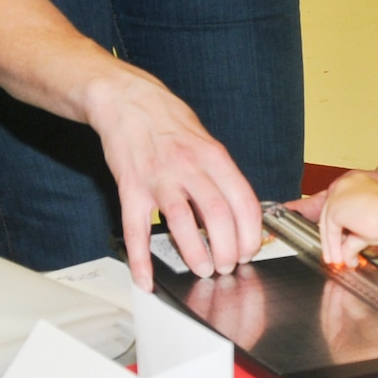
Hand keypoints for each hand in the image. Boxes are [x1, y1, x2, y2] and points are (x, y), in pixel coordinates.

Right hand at [82, 67, 262, 289]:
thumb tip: (237, 214)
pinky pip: (136, 229)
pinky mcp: (130, 188)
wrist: (126, 99)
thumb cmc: (167, 121)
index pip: (243, 201)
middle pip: (218, 215)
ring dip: (196, 253)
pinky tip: (146, 278)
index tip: (250, 251)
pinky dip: (141, 259)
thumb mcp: (205, 141)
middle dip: (228, 250)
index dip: (251, 234)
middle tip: (228, 267)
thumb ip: (221, 175)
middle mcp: (189, 166)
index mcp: (213, 156)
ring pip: (182, 222)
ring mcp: (158, 178)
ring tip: (203, 270)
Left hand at [316, 171, 377, 265]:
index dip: (339, 227)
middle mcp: (344, 185)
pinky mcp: (335, 209)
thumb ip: (356, 237)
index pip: (340, 206)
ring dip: (332, 246)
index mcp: (355, 182)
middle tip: (335, 255)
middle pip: (330, 215)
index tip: (340, 242)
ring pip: (329, 224)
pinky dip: (334, 247)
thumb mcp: (372, 226)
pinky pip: (331, 232)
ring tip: (338, 261)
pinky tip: (341, 259)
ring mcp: (338, 196)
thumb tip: (349, 254)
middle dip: (332, 238)